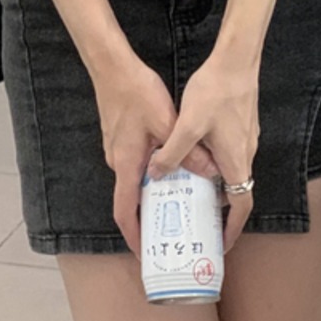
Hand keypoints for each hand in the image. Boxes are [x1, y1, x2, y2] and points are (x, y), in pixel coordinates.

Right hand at [92, 53, 215, 256]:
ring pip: (135, 178)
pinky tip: (170, 165)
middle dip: (148, 217)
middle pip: (130, 198)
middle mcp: (117, 161)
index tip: (145, 254)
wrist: (112, 66)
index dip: (133, 237)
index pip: (125, 212)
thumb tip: (208, 172)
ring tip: (177, 199)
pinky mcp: (119, 137)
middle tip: (171, 229)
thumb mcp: (167, 122)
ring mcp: (116, 148)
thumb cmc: (135, 92)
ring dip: (152, 192)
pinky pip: (134, 162)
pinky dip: (150, 172)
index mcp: (126, 164)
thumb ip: (186, 151)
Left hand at [149, 55, 259, 252]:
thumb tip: (156, 174)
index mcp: (237, 161)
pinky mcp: (243, 126)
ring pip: (233, 171)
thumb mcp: (188, 124)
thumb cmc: (217, 91)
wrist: (237, 59)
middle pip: (238, 192)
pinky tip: (196, 158)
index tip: (220, 243)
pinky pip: (232, 154)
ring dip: (218, 187)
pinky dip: (218, 166)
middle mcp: (247, 154)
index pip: (242, 206)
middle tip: (201, 222)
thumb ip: (172, 153)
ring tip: (193, 193)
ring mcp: (247, 139)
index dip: (233, 229)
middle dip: (222, 212)